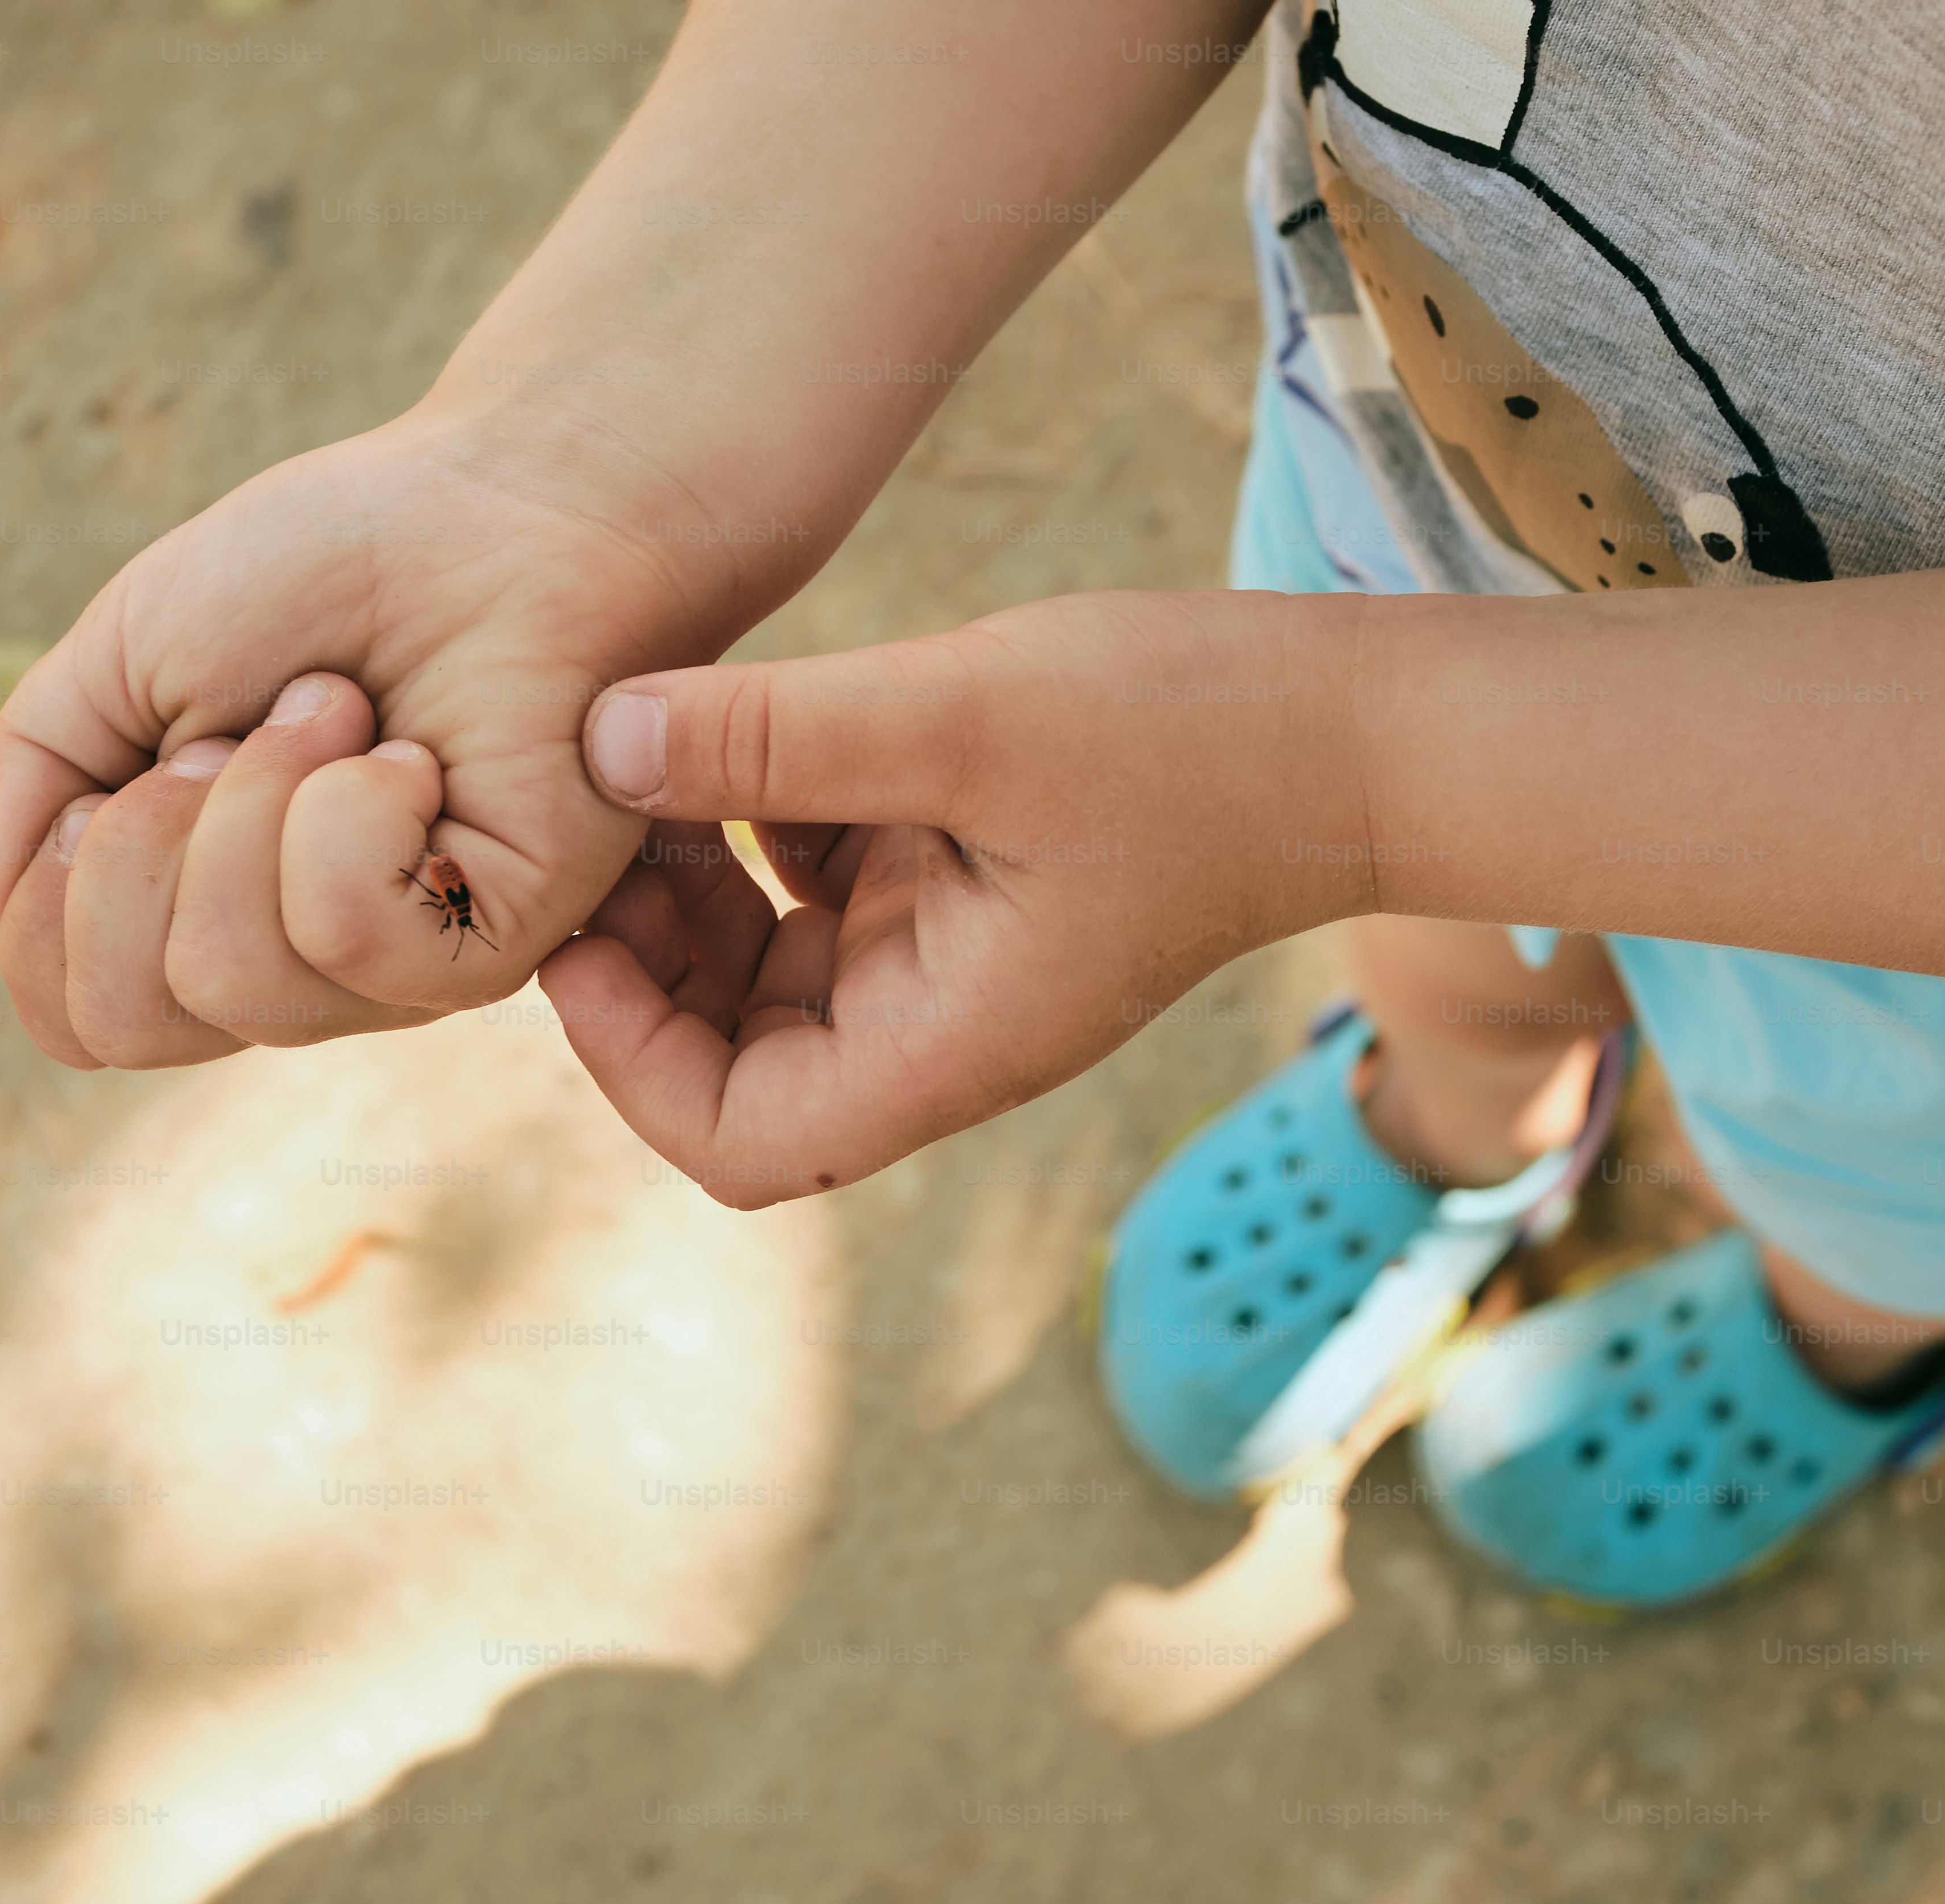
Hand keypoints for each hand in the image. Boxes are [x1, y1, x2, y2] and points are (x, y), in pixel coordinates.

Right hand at [0, 405, 741, 1068]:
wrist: (490, 509)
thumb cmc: (327, 571)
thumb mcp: (128, 656)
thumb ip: (38, 776)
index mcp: (205, 918)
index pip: (78, 1020)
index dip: (54, 907)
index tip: (133, 762)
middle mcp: (297, 970)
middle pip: (131, 1016)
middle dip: (147, 838)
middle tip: (243, 727)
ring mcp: (394, 973)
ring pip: (230, 974)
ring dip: (257, 798)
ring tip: (341, 713)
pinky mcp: (488, 944)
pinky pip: (343, 934)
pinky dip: (347, 811)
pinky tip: (413, 758)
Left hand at [535, 589, 1372, 1205]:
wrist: (1357, 730)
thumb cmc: (1193, 737)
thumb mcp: (967, 717)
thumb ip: (779, 736)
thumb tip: (602, 740)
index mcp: (945, 1046)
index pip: (739, 1145)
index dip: (632, 1062)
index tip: (586, 935)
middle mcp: (939, 1026)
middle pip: (734, 1057)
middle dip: (647, 956)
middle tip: (597, 817)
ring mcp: (953, 959)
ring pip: (768, 964)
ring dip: (696, 878)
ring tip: (653, 753)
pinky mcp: (968, 885)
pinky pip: (826, 882)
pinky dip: (767, 817)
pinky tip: (753, 726)